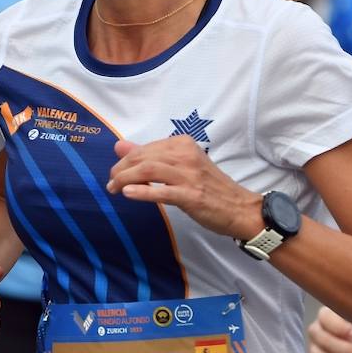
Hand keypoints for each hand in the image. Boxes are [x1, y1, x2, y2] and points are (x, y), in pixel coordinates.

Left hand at [106, 137, 262, 239]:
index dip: (125, 159)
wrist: (239, 208)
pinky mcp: (191, 196)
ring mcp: (189, 175)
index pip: (145, 148)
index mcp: (183, 144)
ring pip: (148, 171)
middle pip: (143, 158)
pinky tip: (128, 194)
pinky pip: (162, 192)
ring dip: (125, 179)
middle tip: (111, 182)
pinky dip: (142, 192)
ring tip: (114, 189)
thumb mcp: (181, 165)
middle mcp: (186, 155)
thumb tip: (119, 146)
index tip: (116, 172)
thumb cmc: (209, 187)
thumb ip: (150, 155)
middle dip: (121, 169)